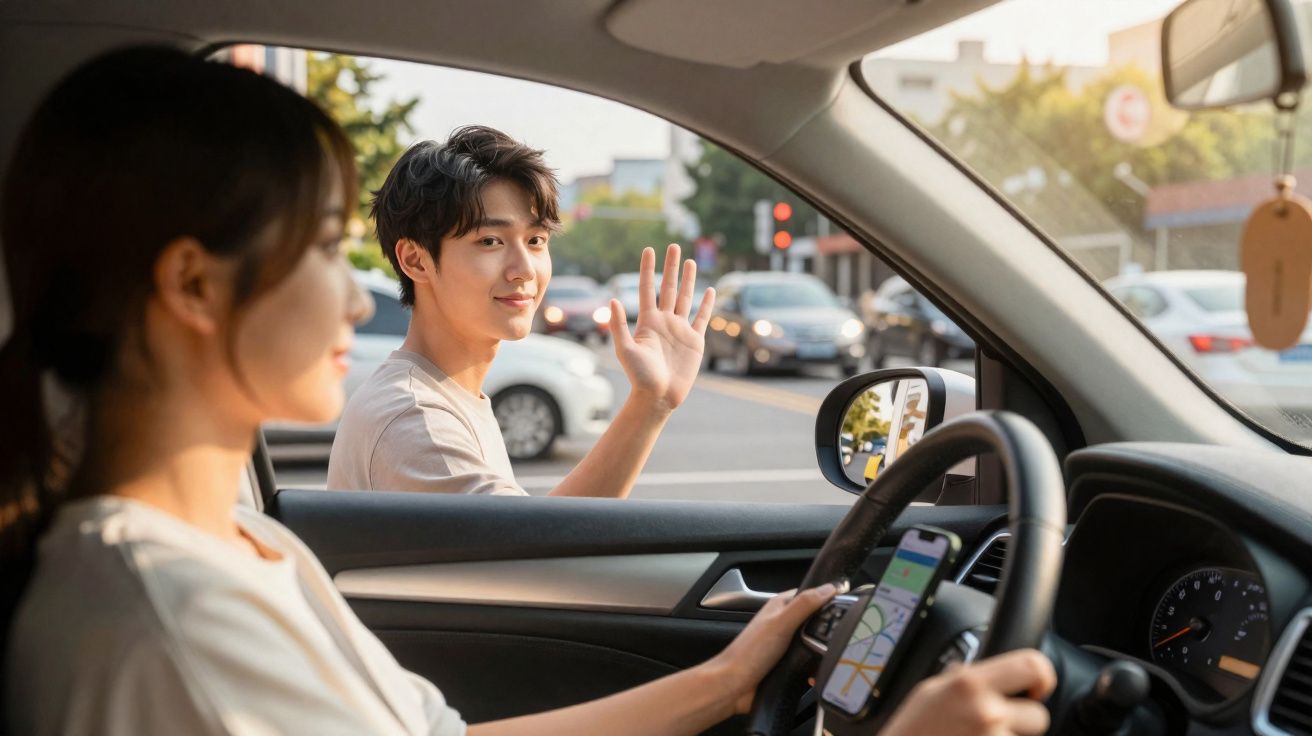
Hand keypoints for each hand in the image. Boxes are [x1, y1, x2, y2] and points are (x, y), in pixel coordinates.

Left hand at [609, 244, 714, 412]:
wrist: (658, 397)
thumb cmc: (639, 376)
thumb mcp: (625, 350)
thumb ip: (618, 325)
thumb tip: (612, 299)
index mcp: (647, 321)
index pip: (647, 289)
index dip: (647, 269)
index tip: (649, 249)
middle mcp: (664, 321)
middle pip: (668, 288)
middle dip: (671, 267)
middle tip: (674, 246)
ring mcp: (680, 330)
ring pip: (685, 298)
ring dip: (688, 280)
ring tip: (691, 261)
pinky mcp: (695, 341)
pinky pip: (701, 318)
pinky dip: (706, 304)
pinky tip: (709, 290)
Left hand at [704, 583, 836, 714]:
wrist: (734, 687)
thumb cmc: (749, 653)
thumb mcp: (780, 623)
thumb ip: (804, 604)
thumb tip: (829, 588)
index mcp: (780, 607)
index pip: (811, 595)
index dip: (827, 599)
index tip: (845, 607)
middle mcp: (784, 624)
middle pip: (817, 622)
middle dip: (827, 632)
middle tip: (839, 639)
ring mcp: (786, 645)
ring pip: (815, 645)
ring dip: (822, 653)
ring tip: (829, 659)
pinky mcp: (789, 665)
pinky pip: (810, 665)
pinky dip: (815, 670)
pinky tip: (816, 675)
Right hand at [881, 649, 1056, 735]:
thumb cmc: (911, 732)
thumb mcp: (930, 691)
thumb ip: (962, 678)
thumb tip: (983, 670)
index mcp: (970, 684)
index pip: (1032, 665)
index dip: (1043, 676)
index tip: (1036, 688)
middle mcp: (986, 712)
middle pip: (1039, 716)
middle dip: (1022, 722)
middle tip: (996, 725)